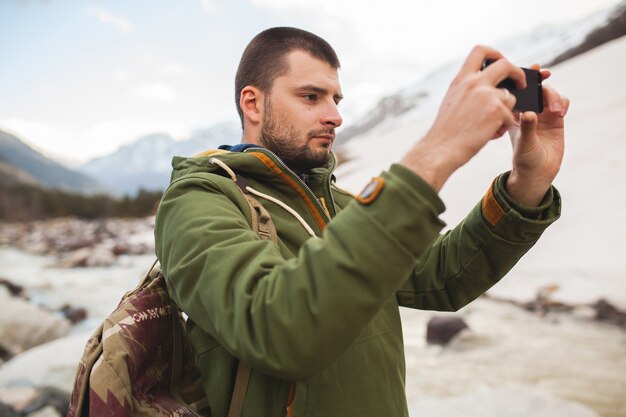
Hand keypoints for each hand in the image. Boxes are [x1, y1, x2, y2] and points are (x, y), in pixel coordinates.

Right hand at [400, 45, 524, 190]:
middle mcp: (474, 83)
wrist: (441, 150)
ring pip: (510, 97)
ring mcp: (487, 96)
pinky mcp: (498, 111)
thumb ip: (468, 89)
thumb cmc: (445, 131)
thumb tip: (488, 86)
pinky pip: (511, 117)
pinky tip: (489, 135)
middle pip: (505, 65)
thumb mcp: (452, 101)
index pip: (481, 50)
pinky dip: (503, 127)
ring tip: (491, 127)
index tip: (501, 62)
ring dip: (506, 111)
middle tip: (521, 85)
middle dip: (518, 74)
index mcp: (461, 79)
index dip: (496, 54)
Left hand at [506, 65, 568, 205]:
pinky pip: (561, 102)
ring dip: (553, 95)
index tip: (532, 69)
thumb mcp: (524, 143)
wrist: (537, 173)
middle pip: (535, 88)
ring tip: (556, 111)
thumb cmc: (524, 159)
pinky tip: (561, 112)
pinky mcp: (556, 119)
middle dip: (541, 81)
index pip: (517, 91)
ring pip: (549, 93)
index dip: (524, 78)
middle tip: (546, 77)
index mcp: (513, 113)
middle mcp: (527, 110)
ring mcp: (542, 114)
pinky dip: (562, 102)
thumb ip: (527, 127)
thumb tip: (530, 113)